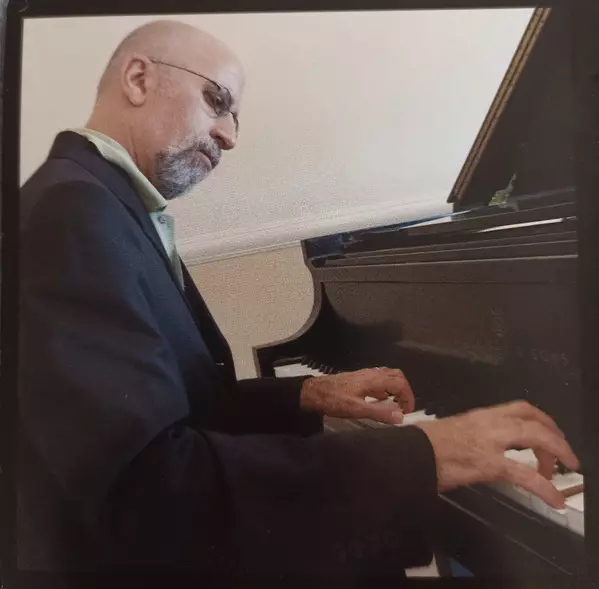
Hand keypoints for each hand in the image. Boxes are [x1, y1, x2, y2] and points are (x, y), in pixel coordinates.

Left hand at [299, 367, 414, 424]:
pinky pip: (378, 379)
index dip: (408, 397)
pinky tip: (379, 401)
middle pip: (396, 375)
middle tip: (403, 407)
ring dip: (395, 389)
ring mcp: (365, 375)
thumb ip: (379, 412)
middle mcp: (372, 374)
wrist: (313, 392)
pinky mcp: (359, 379)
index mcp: (374, 379)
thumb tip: (401, 417)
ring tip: (394, 405)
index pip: (400, 383)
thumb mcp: (357, 409)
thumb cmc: (334, 400)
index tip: (407, 412)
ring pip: (387, 376)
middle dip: (404, 390)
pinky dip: (385, 388)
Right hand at [416, 401, 579, 508]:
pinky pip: (524, 474)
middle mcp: (488, 424)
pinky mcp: (487, 464)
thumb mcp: (453, 433)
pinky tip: (554, 499)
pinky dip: (545, 487)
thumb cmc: (424, 446)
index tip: (550, 432)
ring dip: (556, 453)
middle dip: (556, 437)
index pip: (519, 408)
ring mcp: (489, 442)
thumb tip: (487, 450)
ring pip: (534, 437)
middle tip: (565, 456)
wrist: (409, 454)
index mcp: (479, 416)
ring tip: (563, 472)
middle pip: (533, 420)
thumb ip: (474, 437)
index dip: (542, 419)